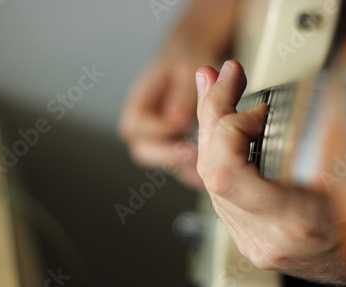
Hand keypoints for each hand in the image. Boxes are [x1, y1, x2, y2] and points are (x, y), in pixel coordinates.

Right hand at [119, 0, 237, 189]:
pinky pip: (178, 163)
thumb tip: (177, 121)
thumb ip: (183, 94)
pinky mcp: (172, 143)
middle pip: (142, 148)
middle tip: (195, 156)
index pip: (136, 125)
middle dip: (167, 155)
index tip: (183, 127)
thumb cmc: (188, 57)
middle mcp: (144, 121)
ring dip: (180, 166)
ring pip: (161, 160)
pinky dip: (192, 170)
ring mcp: (157, 134)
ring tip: (205, 169)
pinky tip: (210, 172)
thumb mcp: (188, 66)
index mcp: (140, 99)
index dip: (158, 129)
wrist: (192, 55)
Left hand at [196, 60, 345, 286]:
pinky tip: (224, 130)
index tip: (259, 108)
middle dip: (212, 114)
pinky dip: (220, 153)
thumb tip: (315, 92)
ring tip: (221, 94)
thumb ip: (331, 135)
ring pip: (208, 179)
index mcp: (296, 222)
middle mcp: (267, 237)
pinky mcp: (249, 236)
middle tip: (221, 78)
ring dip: (212, 131)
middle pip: (210, 171)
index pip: (225, 174)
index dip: (230, 128)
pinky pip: (219, 191)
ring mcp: (253, 240)